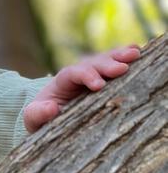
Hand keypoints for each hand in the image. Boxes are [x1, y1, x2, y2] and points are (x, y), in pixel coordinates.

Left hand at [23, 45, 140, 132]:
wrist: (49, 119)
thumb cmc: (42, 119)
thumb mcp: (32, 119)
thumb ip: (37, 114)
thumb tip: (51, 108)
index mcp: (61, 82)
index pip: (72, 73)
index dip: (86, 76)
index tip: (98, 85)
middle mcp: (77, 74)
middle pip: (91, 63)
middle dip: (106, 64)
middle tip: (122, 68)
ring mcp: (91, 74)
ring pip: (104, 60)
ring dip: (119, 56)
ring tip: (135, 54)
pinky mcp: (103, 79)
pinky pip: (113, 65)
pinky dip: (124, 58)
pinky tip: (140, 52)